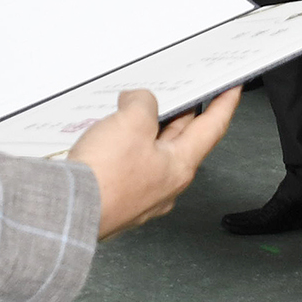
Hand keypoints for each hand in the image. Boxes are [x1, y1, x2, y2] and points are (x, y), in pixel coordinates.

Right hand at [69, 87, 240, 237]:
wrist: (68, 211)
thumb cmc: (104, 179)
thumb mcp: (131, 122)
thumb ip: (144, 104)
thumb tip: (139, 102)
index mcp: (180, 166)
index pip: (212, 128)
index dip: (224, 104)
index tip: (233, 89)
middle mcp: (165, 185)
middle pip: (182, 140)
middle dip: (181, 113)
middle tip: (184, 92)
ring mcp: (142, 194)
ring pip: (153, 152)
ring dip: (148, 128)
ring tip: (135, 108)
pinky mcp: (118, 197)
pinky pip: (131, 164)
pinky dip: (127, 145)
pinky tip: (111, 136)